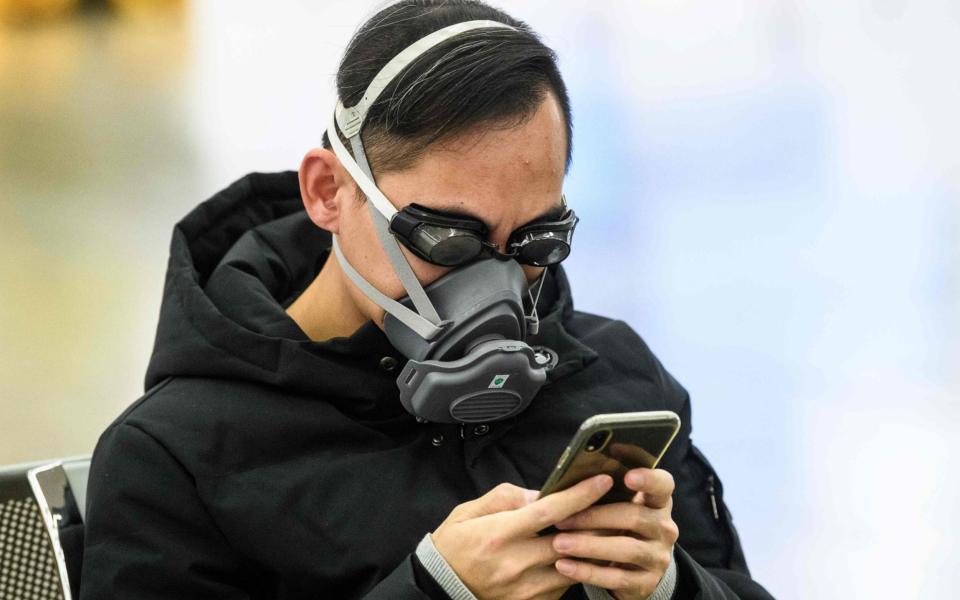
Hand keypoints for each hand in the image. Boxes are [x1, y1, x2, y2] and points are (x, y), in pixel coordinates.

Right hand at [431, 474, 614, 599]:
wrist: (441, 587)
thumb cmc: (455, 545)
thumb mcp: (469, 512)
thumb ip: (505, 498)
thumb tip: (539, 493)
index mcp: (500, 534)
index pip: (550, 511)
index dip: (580, 495)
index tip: (603, 482)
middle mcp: (516, 563)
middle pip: (571, 542)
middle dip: (596, 522)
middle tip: (612, 506)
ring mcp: (525, 588)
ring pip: (573, 566)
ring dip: (588, 549)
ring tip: (598, 531)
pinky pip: (563, 585)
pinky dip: (572, 568)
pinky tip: (573, 556)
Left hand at [551, 468, 677, 599]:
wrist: (634, 570)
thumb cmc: (618, 527)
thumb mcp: (620, 507)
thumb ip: (605, 493)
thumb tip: (568, 483)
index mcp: (658, 502)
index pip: (663, 485)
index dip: (648, 479)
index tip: (627, 476)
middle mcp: (664, 528)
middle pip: (634, 516)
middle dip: (594, 517)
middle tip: (561, 519)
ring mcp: (658, 556)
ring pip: (626, 549)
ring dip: (588, 546)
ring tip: (559, 544)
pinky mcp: (646, 582)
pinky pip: (616, 577)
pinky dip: (587, 571)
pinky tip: (564, 566)